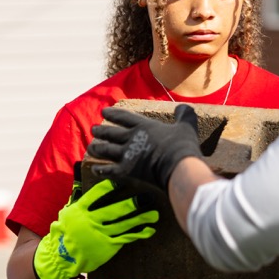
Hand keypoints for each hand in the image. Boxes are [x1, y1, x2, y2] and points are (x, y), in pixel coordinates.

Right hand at [33, 179, 158, 278]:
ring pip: (124, 225)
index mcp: (80, 211)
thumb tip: (85, 183)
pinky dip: (138, 234)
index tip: (120, 180)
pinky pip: (126, 239)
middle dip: (131, 204)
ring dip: (140, 218)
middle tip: (146, 197)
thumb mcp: (67, 214)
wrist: (62, 257)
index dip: (108, 187)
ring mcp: (100, 235)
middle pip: (114, 211)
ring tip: (154, 214)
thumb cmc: (66, 232)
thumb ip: (79, 201)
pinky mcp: (107, 246)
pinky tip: (149, 230)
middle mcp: (91, 221)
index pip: (95, 195)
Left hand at [88, 104, 202, 188]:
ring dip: (97, 148)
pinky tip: (94, 169)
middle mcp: (131, 138)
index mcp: (144, 126)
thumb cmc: (183, 146)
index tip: (104, 112)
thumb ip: (184, 114)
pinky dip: (100, 169)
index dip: (113, 114)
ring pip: (106, 150)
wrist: (179, 167)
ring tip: (91, 147)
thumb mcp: (187, 126)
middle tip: (93, 129)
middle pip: (111, 133)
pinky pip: (108, 170)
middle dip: (101, 131)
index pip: (124, 117)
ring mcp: (127, 155)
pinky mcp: (126, 171)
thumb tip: (183, 107)